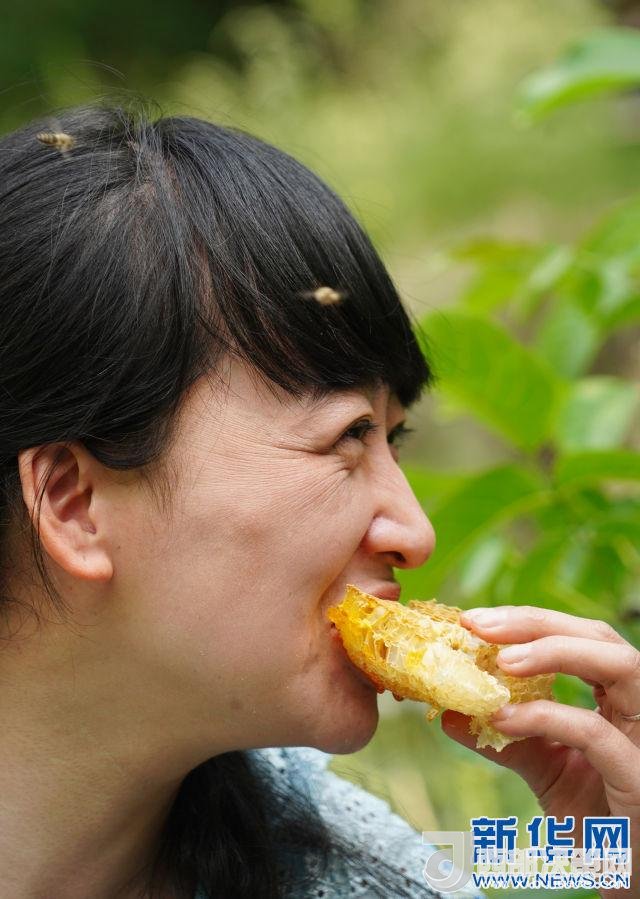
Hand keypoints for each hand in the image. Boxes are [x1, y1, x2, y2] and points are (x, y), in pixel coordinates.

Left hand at [441, 604, 639, 897]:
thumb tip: (449, 711)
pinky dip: (547, 716)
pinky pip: (596, 732)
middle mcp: (638, 708)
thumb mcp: (546, 770)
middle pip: (599, 636)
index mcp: (617, 698)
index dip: (528, 621)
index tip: (474, 620)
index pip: (580, 636)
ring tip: (499, 660)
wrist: (629, 875)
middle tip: (477, 625)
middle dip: (535, 623)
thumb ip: (507, 739)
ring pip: (620, 664)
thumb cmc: (598, 821)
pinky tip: (503, 719)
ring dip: (553, 651)